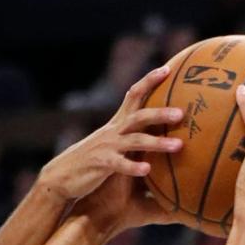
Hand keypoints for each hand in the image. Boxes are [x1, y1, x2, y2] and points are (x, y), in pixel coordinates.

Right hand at [39, 66, 182, 206]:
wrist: (63, 175)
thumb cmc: (93, 161)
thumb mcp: (112, 143)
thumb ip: (132, 137)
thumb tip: (157, 136)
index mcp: (117, 123)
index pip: (134, 94)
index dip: (150, 80)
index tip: (168, 69)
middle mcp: (113, 131)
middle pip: (139, 116)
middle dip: (160, 113)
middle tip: (182, 113)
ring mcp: (107, 146)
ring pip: (135, 140)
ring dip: (157, 143)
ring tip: (178, 146)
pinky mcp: (101, 165)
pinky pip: (119, 165)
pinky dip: (133, 166)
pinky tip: (148, 170)